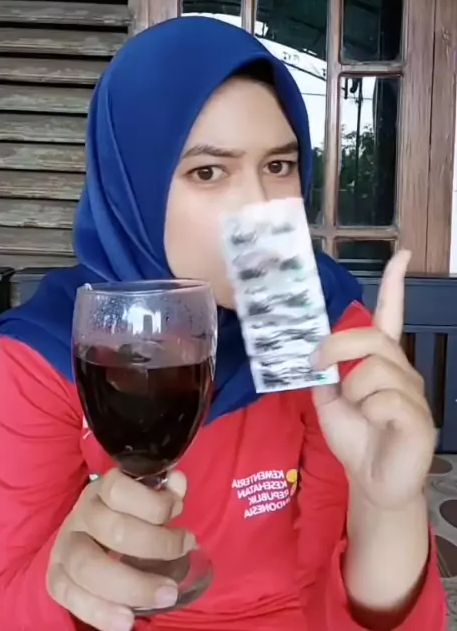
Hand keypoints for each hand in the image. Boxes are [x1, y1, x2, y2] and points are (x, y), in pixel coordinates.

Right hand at [47, 469, 193, 630]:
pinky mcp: (56, 578)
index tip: (179, 510)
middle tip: (185, 554)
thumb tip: (178, 482)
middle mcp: (80, 516)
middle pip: (114, 530)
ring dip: (132, 586)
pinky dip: (99, 612)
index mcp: (101, 491)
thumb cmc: (124, 516)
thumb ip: (163, 494)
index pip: (119, 489)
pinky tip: (126, 621)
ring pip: (89, 567)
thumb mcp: (143, 499)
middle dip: (156, 546)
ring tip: (166, 595)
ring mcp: (65, 547)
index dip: (152, 503)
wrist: (86, 537)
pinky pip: (70, 596)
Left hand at [313, 250, 435, 509]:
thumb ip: (324, 372)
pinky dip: (369, 411)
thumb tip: (314, 350)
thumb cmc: (353, 436)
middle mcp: (402, 368)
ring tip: (358, 412)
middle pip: (372, 338)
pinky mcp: (418, 417)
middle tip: (320, 367)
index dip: (395, 284)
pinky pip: (385, 399)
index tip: (403, 254)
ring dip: (352, 391)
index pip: (391, 314)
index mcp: (382, 359)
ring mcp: (413, 392)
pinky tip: (376, 424)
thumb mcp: (329, 399)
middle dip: (338, 348)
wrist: (370, 479)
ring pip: (374, 371)